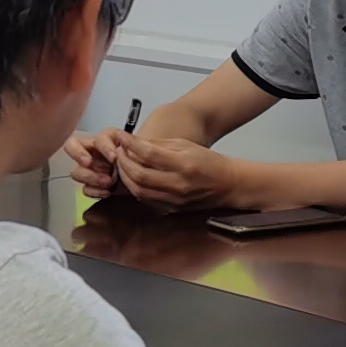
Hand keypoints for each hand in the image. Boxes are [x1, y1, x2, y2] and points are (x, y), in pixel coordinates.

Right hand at [65, 126, 134, 192]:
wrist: (141, 176)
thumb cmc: (138, 159)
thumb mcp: (137, 148)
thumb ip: (131, 143)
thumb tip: (128, 142)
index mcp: (103, 140)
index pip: (97, 136)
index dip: (102, 146)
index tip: (114, 158)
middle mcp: (91, 151)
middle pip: (72, 148)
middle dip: (80, 156)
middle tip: (90, 163)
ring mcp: (89, 169)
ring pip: (77, 171)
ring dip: (90, 177)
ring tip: (108, 182)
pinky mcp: (91, 185)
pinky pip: (85, 189)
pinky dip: (94, 191)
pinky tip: (107, 192)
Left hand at [116, 133, 241, 209]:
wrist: (228, 185)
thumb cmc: (208, 162)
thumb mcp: (186, 145)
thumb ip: (159, 145)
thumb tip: (134, 143)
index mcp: (184, 164)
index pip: (149, 154)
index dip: (130, 144)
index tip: (121, 137)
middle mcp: (178, 185)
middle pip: (139, 175)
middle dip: (123, 162)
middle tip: (117, 151)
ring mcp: (174, 200)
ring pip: (138, 190)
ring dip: (125, 176)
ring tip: (121, 163)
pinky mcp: (171, 209)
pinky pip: (146, 199)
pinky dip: (134, 187)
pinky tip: (131, 177)